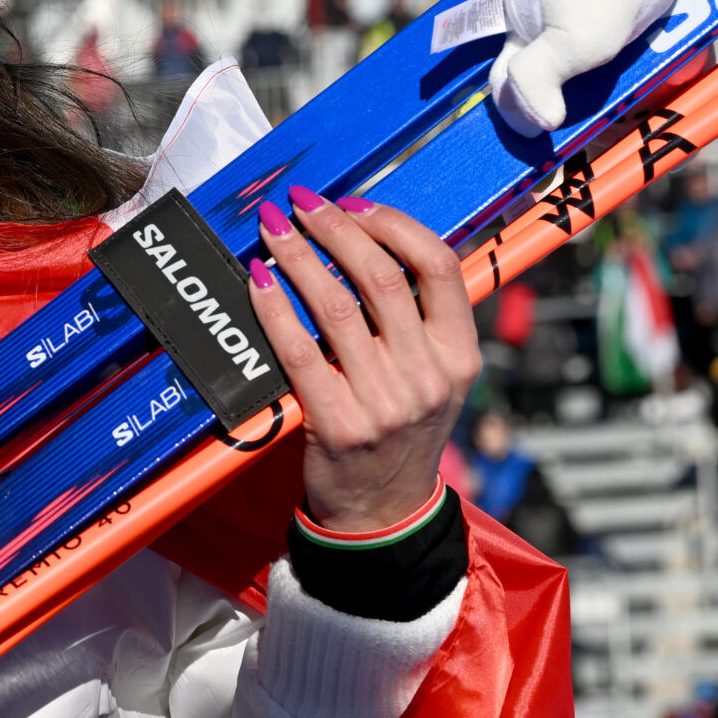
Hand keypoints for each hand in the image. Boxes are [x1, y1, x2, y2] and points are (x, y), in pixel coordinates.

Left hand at [246, 189, 479, 532]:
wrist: (384, 513)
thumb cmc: (402, 432)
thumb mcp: (436, 377)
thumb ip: (419, 319)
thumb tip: (368, 239)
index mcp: (458, 355)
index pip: (439, 266)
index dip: (393, 224)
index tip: (355, 203)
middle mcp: (427, 376)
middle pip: (381, 277)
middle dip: (335, 228)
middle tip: (302, 203)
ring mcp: (384, 403)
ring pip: (336, 307)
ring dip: (298, 257)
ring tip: (273, 229)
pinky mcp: (338, 425)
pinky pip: (299, 351)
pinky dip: (274, 308)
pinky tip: (259, 281)